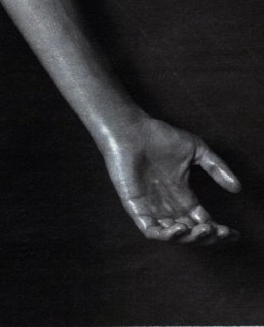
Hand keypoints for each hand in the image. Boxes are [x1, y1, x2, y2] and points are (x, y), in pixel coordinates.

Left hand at [102, 115, 240, 243]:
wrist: (131, 129)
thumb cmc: (159, 136)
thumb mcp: (195, 150)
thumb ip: (216, 168)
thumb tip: (237, 188)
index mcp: (183, 197)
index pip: (204, 222)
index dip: (220, 231)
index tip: (235, 234)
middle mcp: (168, 206)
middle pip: (192, 233)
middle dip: (208, 237)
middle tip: (221, 231)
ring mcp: (152, 208)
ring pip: (174, 236)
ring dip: (190, 238)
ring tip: (203, 229)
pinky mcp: (136, 207)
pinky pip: (151, 230)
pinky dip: (166, 235)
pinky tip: (180, 228)